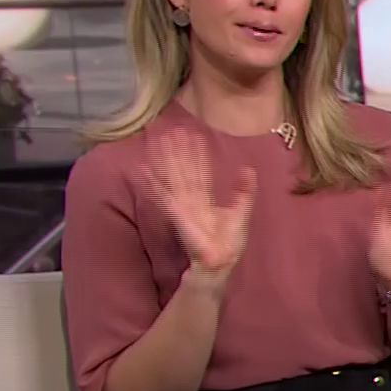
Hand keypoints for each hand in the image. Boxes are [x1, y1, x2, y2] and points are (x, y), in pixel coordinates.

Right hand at [141, 128, 255, 283]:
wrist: (220, 261)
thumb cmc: (229, 241)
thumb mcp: (241, 211)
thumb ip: (244, 191)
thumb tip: (248, 169)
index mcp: (205, 198)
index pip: (200, 171)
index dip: (197, 154)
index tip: (194, 135)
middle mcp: (191, 198)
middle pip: (183, 169)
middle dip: (178, 151)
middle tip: (172, 130)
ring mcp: (182, 205)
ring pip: (172, 176)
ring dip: (165, 159)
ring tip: (159, 140)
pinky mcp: (176, 214)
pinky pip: (161, 195)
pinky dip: (151, 182)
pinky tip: (141, 169)